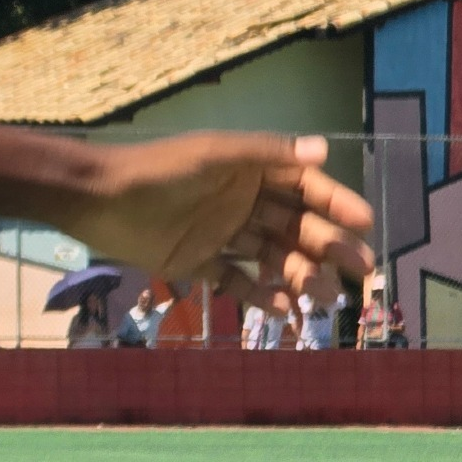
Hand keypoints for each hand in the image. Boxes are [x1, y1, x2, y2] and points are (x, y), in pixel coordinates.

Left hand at [56, 134, 372, 310]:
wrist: (98, 199)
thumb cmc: (159, 170)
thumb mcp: (215, 155)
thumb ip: (266, 154)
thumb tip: (323, 151)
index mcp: (247, 171)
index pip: (302, 188)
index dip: (334, 203)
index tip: (364, 223)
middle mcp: (240, 202)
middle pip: (294, 226)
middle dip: (328, 246)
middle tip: (360, 270)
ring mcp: (220, 234)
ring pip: (271, 257)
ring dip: (300, 276)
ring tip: (324, 298)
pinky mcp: (197, 262)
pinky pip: (236, 281)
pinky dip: (258, 296)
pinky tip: (282, 310)